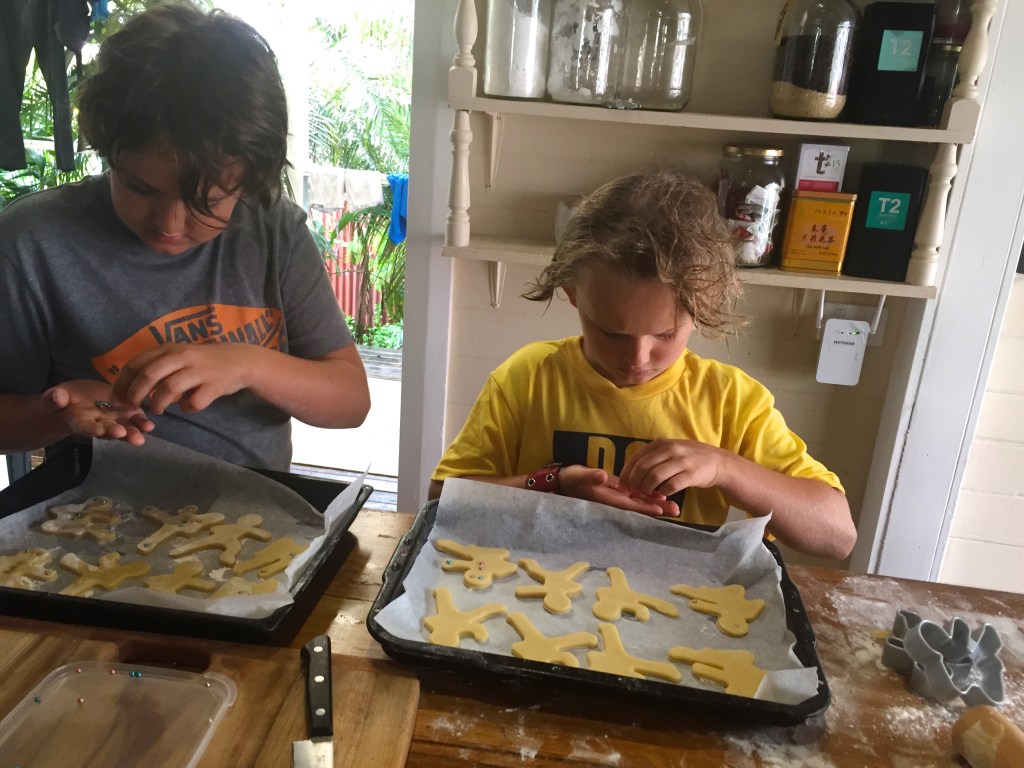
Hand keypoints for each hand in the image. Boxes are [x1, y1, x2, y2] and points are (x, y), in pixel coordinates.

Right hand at [44, 380, 153, 444]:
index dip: (93, 429)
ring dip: (135, 430)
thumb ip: (55, 399)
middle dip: (117, 432)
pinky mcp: (125, 413)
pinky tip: (150, 425)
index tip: (99, 430)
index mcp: (80, 423)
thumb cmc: (65, 399)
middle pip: (109, 431)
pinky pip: (135, 419)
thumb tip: (56, 396)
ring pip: (125, 428)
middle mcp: (99, 426)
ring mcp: (114, 421)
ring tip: (145, 430)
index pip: (86, 428)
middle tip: (123, 433)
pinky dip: (142, 422)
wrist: (79, 399)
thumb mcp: (56, 397)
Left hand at [112, 343, 256, 414]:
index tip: (117, 397)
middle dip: (136, 394)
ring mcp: (199, 371)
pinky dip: (186, 408)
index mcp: (169, 349)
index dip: (122, 382)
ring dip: (158, 403)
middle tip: (132, 407)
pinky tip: (187, 407)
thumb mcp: (178, 357)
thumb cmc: (202, 361)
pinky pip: (194, 402)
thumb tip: (131, 389)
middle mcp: (182, 357)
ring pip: (169, 388)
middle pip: (149, 375)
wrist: (239, 360)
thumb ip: (157, 368)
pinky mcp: (214, 385)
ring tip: (157, 410)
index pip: (136, 363)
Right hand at [559, 464, 679, 517]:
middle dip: (657, 509)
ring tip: (675, 506)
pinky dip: (648, 497)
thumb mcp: (579, 476)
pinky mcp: (619, 492)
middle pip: (639, 507)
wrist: (565, 481)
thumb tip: (602, 477)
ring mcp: (618, 497)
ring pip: (640, 503)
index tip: (659, 509)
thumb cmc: (572, 479)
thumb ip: (590, 476)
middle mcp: (615, 501)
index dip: (644, 507)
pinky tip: (662, 496)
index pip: (629, 505)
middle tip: (676, 510)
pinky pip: (637, 497)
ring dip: (656, 505)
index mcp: (606, 499)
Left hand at [618, 438, 725, 497]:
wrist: (717, 462)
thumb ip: (652, 457)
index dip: (627, 473)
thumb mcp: (669, 450)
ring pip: (654, 476)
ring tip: (647, 493)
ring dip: (647, 488)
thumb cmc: (688, 458)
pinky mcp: (691, 474)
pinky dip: (663, 492)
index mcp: (661, 444)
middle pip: (643, 467)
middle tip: (634, 492)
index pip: (636, 458)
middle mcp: (670, 449)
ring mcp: (681, 461)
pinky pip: (671, 485)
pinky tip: (663, 494)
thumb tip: (630, 473)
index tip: (623, 485)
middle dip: (634, 482)